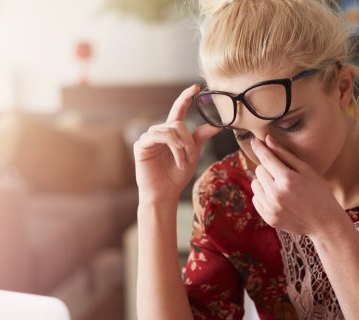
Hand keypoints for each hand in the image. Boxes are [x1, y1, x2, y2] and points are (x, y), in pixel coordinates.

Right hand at [133, 84, 221, 205]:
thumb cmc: (176, 176)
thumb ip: (201, 137)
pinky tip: (177, 161)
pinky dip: (173, 148)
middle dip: (188, 141)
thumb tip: (217, 125)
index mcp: (171, 133)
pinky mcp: (141, 145)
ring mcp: (149, 137)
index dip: (185, 97)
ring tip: (183, 162)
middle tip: (191, 157)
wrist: (165, 194)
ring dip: (182, 147)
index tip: (195, 87)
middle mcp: (159, 132)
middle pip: (178, 123)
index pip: (178, 110)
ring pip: (171, 130)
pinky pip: (160, 137)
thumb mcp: (193, 154)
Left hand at [249, 135, 346, 236]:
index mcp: (287, 179)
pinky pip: (256, 199)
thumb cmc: (319, 192)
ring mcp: (271, 207)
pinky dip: (263, 195)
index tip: (255, 141)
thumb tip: (267, 139)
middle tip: (282, 173)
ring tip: (280, 186)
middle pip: (259, 170)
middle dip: (268, 168)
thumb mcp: (306, 170)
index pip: (266, 158)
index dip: (259, 148)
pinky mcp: (268, 218)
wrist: (325, 223)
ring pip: (255, 184)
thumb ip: (285, 155)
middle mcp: (276, 194)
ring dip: (264, 182)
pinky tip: (278, 198)